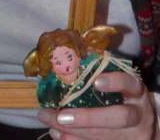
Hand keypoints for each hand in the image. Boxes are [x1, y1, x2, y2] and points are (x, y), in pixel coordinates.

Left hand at [38, 72, 158, 139]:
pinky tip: (58, 135)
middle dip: (88, 118)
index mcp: (136, 92)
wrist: (143, 126)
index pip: (130, 84)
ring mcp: (132, 134)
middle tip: (61, 116)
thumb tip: (68, 61)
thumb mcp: (120, 83)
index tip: (96, 81)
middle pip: (118, 118)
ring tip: (51, 122)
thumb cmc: (125, 96)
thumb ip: (100, 73)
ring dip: (74, 131)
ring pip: (105, 137)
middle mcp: (137, 114)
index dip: (115, 82)